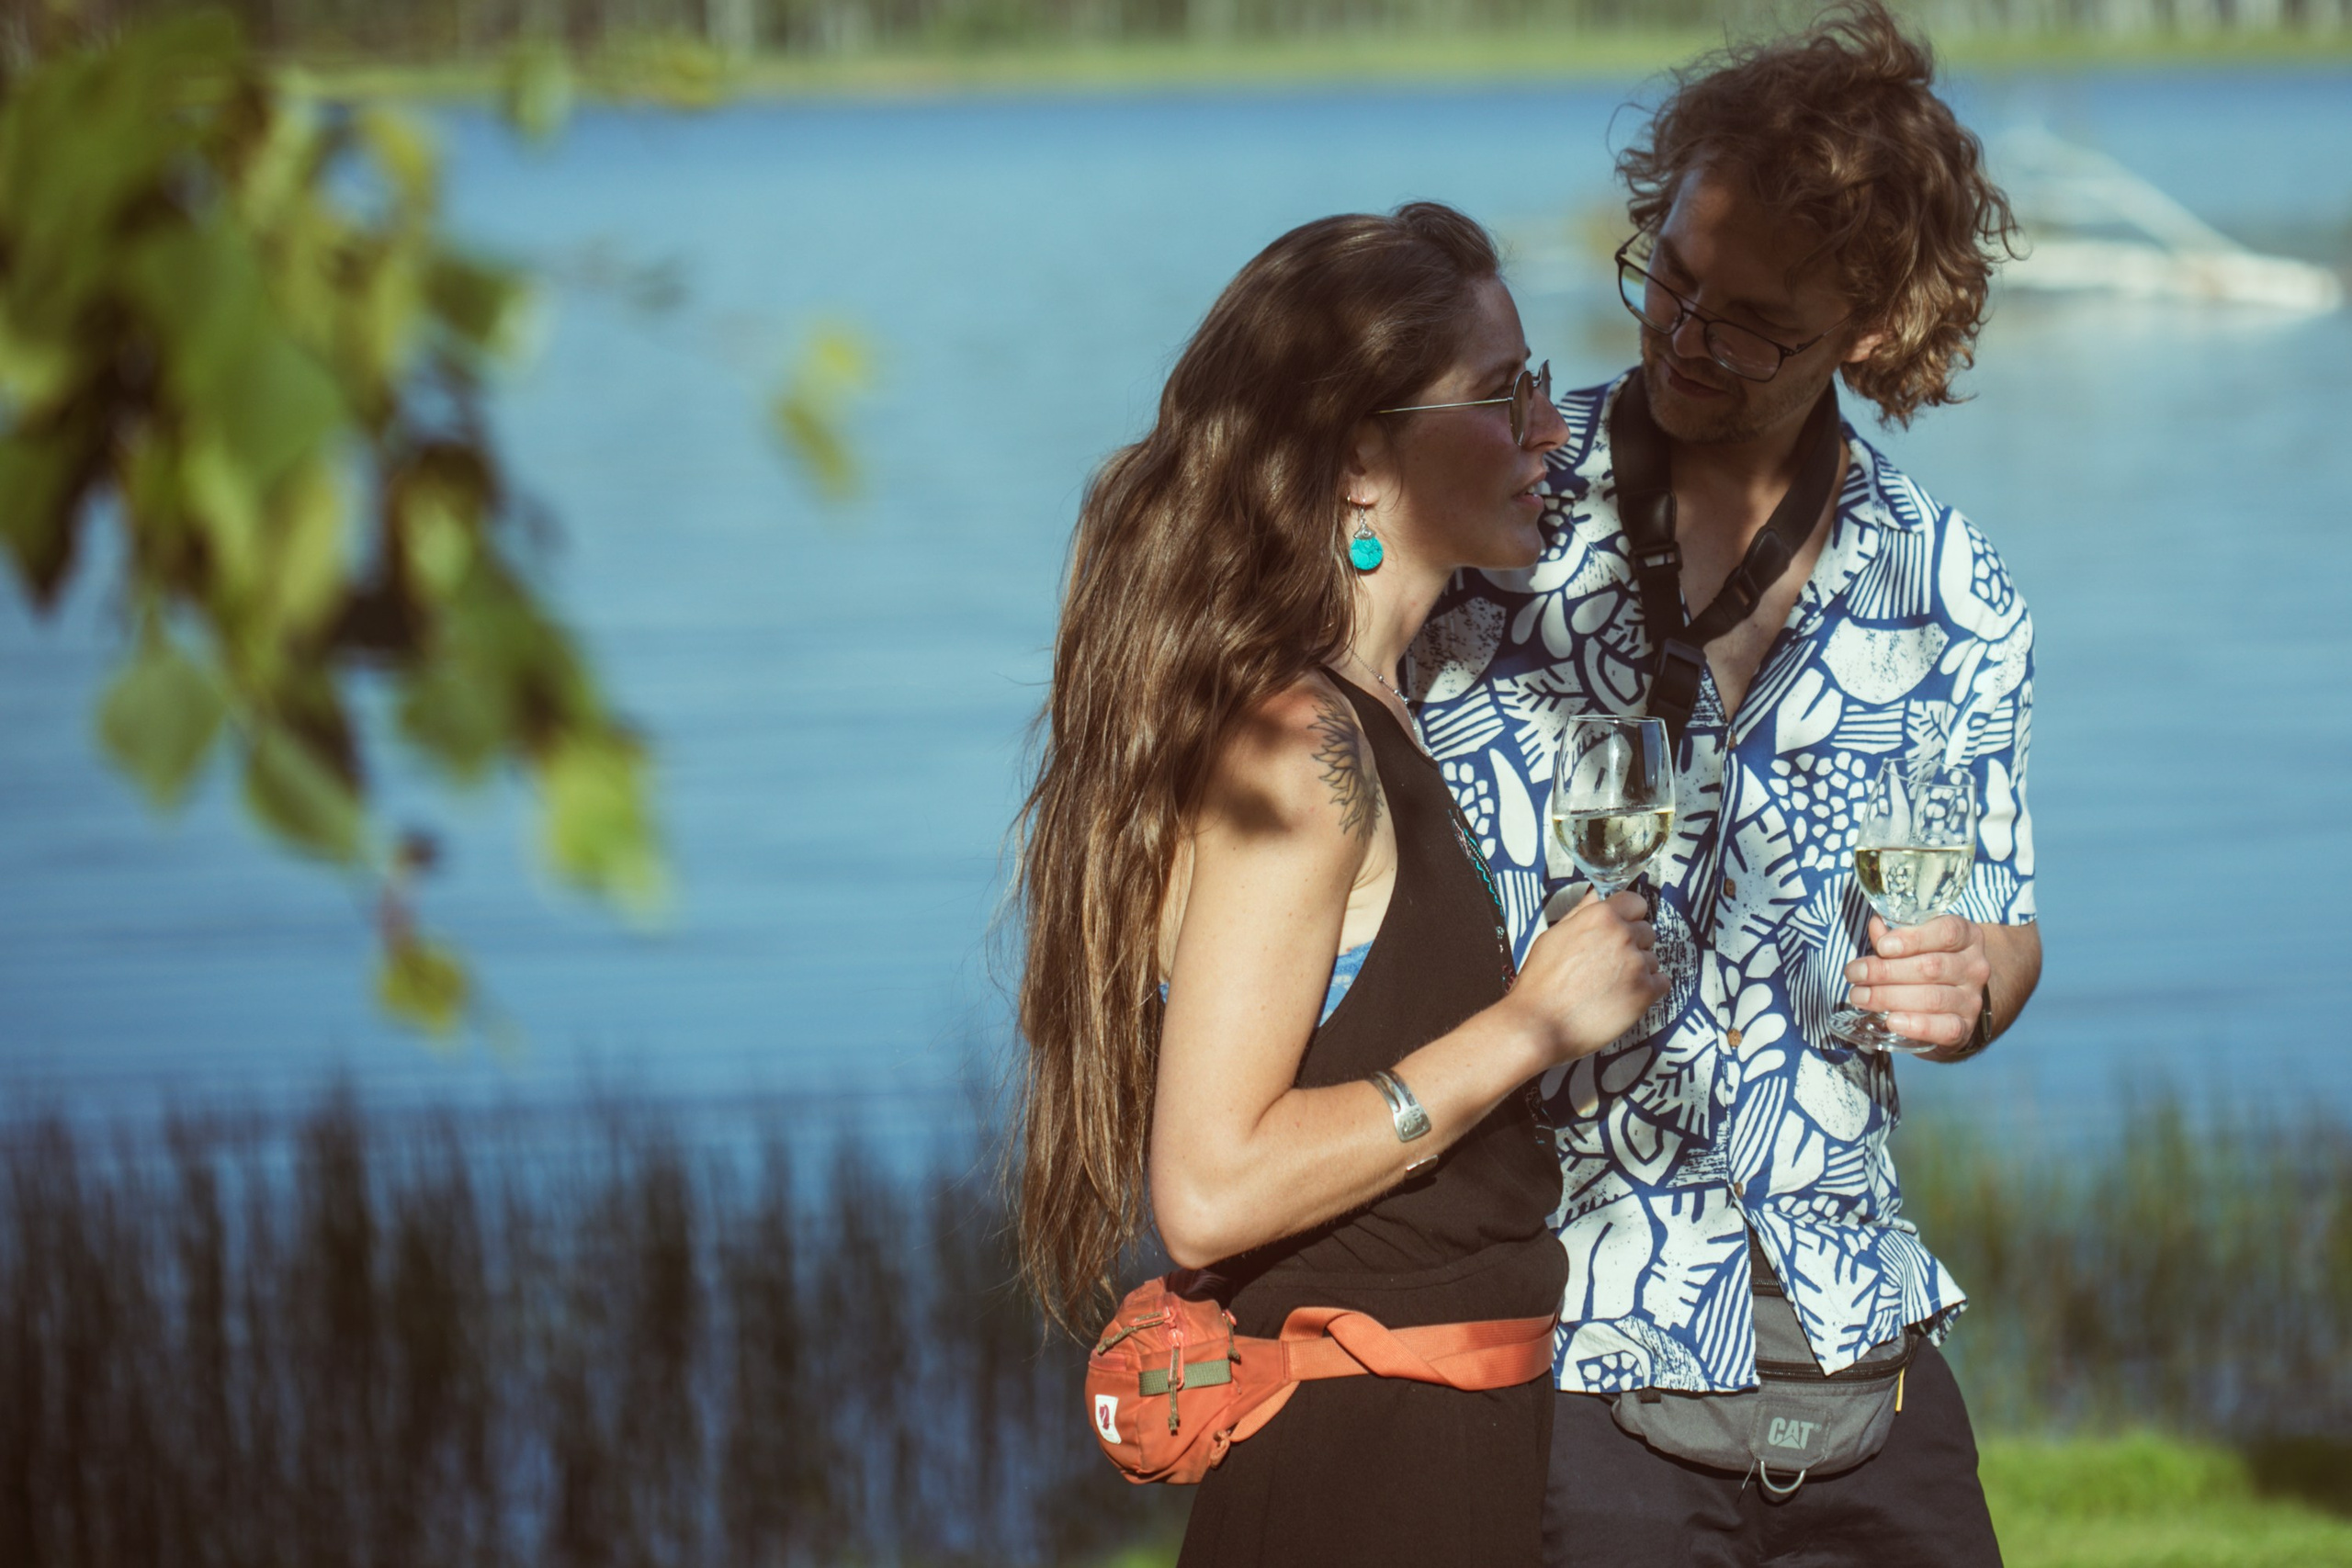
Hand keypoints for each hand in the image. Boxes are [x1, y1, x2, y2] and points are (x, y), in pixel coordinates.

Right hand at [1505, 891, 1669, 1067]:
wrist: (1539, 1024)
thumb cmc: (1540, 983)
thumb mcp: (1554, 936)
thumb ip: (1581, 913)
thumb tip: (1596, 895)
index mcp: (1599, 917)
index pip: (1635, 902)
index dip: (1628, 917)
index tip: (1620, 929)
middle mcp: (1622, 935)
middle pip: (1647, 932)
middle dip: (1632, 945)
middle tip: (1608, 965)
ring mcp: (1636, 963)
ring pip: (1653, 959)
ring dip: (1638, 970)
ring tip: (1610, 986)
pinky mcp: (1645, 992)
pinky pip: (1662, 983)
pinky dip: (1648, 990)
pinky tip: (1624, 997)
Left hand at [1843, 913, 1989, 1055]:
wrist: (1952, 1004)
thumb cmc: (1925, 964)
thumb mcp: (1915, 944)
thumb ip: (1895, 936)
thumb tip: (1876, 926)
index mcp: (1967, 937)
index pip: (1947, 932)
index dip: (1912, 939)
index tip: (1882, 947)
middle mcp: (1974, 967)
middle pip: (1931, 967)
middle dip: (1886, 971)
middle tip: (1854, 974)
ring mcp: (1972, 1000)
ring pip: (1932, 997)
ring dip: (1889, 997)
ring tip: (1859, 996)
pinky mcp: (1964, 1028)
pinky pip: (1945, 1028)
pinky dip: (1916, 1026)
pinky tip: (1891, 1021)